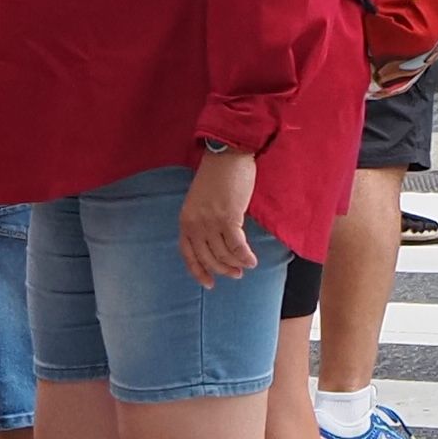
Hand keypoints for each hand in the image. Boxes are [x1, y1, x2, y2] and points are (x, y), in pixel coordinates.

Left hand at [177, 149, 258, 285]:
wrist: (227, 155)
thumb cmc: (216, 175)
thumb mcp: (199, 202)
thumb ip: (202, 222)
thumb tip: (216, 242)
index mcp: (185, 221)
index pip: (189, 255)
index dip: (199, 272)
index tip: (209, 283)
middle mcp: (195, 225)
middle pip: (208, 258)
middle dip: (222, 270)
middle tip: (236, 275)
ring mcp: (211, 223)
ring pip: (224, 254)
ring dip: (236, 264)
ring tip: (246, 267)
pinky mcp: (229, 218)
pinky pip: (237, 246)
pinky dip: (245, 256)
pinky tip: (252, 260)